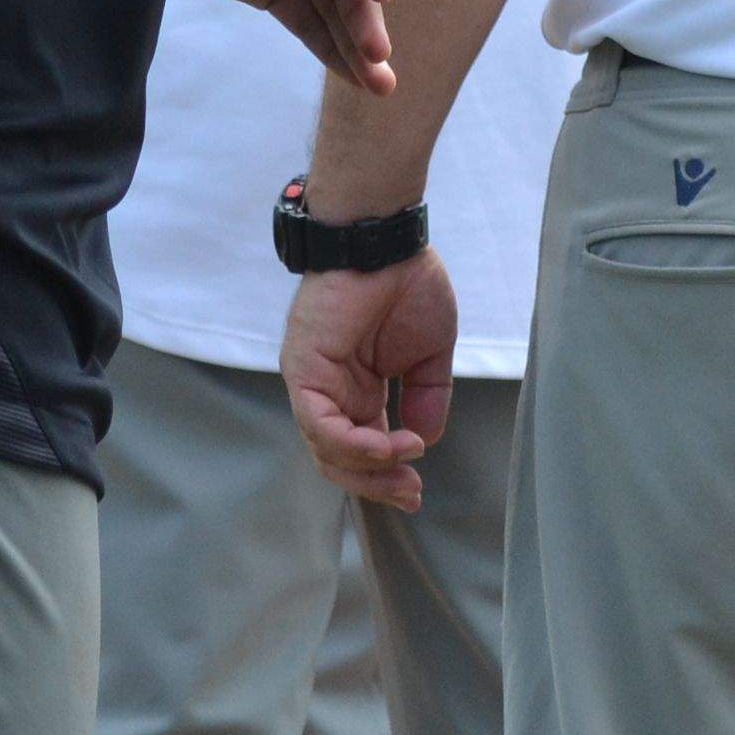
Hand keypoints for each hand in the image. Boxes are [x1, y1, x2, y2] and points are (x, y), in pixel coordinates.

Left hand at [281, 250, 460, 511]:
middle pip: (341, 461)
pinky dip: (352, 444)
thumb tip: (425, 440)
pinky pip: (319, 424)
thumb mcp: (430, 353)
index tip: (418, 489)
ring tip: (407, 461)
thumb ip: (428, 396)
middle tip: (412, 494)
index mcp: (358, 389)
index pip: (364, 448)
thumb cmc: (407, 282)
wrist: (387, 241)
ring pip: (326, 450)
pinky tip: (387, 446)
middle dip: (377, 485)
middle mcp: (331, 391)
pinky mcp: (303, 369)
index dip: (388, 475)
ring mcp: (313, 382)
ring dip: (368, 468)